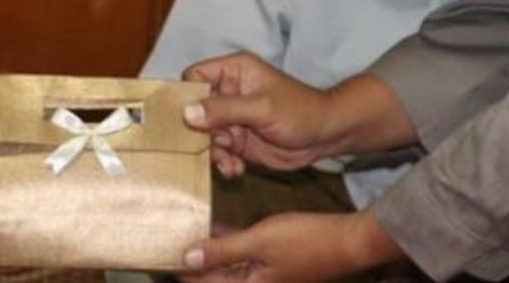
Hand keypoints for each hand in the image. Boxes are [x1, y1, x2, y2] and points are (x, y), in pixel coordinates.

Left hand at [180, 211, 401, 282]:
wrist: (349, 241)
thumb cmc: (306, 240)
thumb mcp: (260, 241)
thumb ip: (223, 251)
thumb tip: (188, 260)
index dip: (183, 271)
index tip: (159, 255)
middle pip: (216, 279)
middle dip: (195, 262)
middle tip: (171, 240)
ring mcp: (268, 278)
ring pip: (229, 268)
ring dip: (212, 254)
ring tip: (188, 234)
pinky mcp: (276, 266)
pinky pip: (245, 259)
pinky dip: (231, 247)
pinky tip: (218, 230)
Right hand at [183, 52, 338, 177]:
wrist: (325, 137)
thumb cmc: (300, 111)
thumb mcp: (261, 108)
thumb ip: (224, 109)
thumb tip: (187, 112)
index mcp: (232, 71)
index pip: (194, 76)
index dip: (186, 96)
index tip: (185, 119)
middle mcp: (227, 93)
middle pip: (193, 109)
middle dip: (198, 132)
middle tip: (207, 148)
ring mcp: (230, 118)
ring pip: (202, 135)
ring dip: (212, 152)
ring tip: (229, 162)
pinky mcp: (236, 140)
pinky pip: (217, 152)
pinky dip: (223, 162)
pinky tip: (237, 169)